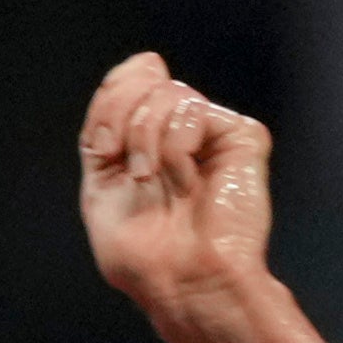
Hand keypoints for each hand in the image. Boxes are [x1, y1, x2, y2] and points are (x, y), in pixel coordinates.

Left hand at [79, 52, 281, 332]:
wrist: (183, 280)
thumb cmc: (143, 253)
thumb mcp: (100, 185)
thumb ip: (107, 126)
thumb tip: (145, 62)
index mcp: (147, 140)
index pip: (127, 82)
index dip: (110, 101)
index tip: (103, 148)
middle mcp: (181, 130)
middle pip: (145, 80)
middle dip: (123, 119)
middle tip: (129, 169)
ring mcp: (212, 132)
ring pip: (169, 93)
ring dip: (146, 140)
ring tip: (154, 181)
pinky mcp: (241, 136)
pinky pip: (194, 112)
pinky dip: (176, 151)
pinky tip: (188, 183)